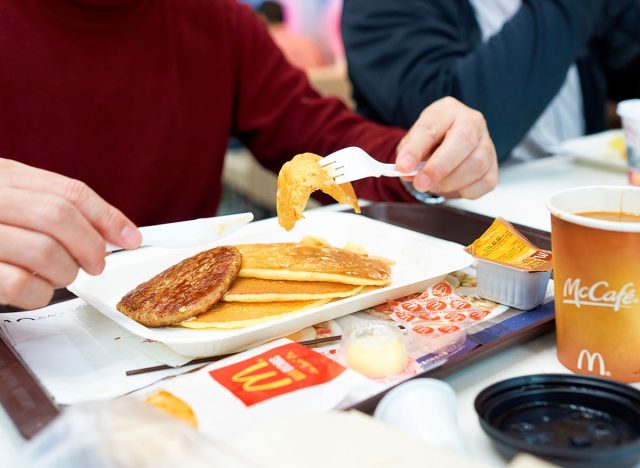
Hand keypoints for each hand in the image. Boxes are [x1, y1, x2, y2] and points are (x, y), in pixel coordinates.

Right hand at [0, 159, 140, 308]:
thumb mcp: (8, 202)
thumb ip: (49, 207)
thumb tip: (113, 231)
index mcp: (1, 176)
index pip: (67, 190)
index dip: (107, 216)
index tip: (131, 238)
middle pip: (59, 217)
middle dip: (90, 246)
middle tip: (96, 263)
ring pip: (44, 251)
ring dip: (65, 272)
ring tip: (58, 275)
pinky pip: (22, 284)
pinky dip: (41, 293)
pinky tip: (35, 290)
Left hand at [395, 97, 497, 199]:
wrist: (449, 146)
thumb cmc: (431, 143)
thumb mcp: (413, 142)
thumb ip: (408, 155)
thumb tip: (406, 171)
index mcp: (447, 111)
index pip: (431, 127)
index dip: (416, 149)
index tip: (403, 167)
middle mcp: (472, 122)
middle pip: (464, 141)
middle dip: (439, 167)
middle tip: (420, 183)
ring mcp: (487, 144)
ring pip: (477, 164)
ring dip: (450, 182)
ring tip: (435, 185)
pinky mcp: (494, 167)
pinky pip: (485, 183)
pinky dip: (465, 191)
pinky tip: (453, 186)